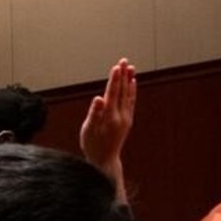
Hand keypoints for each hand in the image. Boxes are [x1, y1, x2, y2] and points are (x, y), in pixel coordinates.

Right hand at [81, 58, 136, 179]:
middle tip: (124, 61)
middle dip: (123, 75)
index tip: (117, 67)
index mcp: (110, 117)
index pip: (113, 94)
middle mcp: (121, 116)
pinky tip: (132, 83)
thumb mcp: (88, 130)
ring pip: (128, 95)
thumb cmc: (92, 145)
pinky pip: (131, 102)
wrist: (105, 160)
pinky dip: (132, 91)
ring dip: (129, 80)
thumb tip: (99, 99)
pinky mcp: (127, 120)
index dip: (114, 79)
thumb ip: (94, 113)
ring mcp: (126, 118)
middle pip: (122, 91)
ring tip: (130, 67)